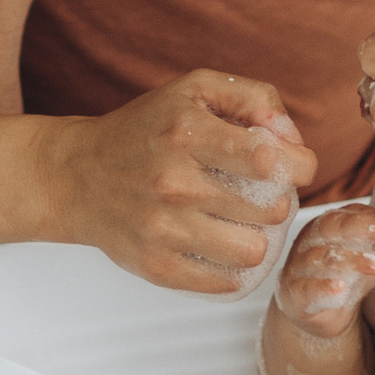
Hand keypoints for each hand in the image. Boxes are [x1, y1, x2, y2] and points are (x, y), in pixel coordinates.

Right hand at [47, 69, 313, 288]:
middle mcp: (174, 181)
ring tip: (242, 223)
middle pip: (270, 209)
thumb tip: (292, 139)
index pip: (269, 158)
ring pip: (253, 252)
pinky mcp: (155, 266)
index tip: (292, 167)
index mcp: (186, 131)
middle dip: (276, 201)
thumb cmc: (145, 130)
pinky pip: (224, 283)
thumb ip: (253, 98)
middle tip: (259, 194)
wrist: (77, 175)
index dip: (298, 165)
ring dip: (257, 238)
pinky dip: (232, 269)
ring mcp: (163, 228)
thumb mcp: (194, 90)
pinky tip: (221, 247)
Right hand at [269, 203, 374, 341]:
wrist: (314, 312)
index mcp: (327, 225)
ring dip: (353, 259)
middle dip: (367, 228)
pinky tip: (340, 287)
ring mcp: (299, 267)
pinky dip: (324, 287)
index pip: (353, 214)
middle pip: (334, 226)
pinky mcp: (295, 294)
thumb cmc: (342, 276)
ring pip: (323, 258)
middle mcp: (310, 240)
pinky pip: (307, 288)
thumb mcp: (364, 257)